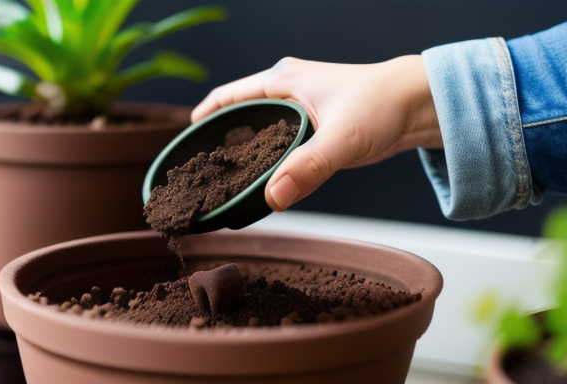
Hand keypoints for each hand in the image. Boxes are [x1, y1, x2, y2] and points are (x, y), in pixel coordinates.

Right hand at [191, 55, 441, 210]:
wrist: (416, 104)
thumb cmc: (382, 104)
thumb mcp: (342, 137)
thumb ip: (309, 167)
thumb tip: (274, 197)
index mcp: (282, 81)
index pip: (227, 96)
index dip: (203, 117)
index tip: (185, 145)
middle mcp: (285, 92)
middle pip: (238, 116)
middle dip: (220, 141)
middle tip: (205, 173)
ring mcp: (299, 110)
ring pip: (259, 132)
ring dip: (245, 153)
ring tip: (229, 181)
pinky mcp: (312, 128)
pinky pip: (279, 145)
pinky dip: (268, 160)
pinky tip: (264, 180)